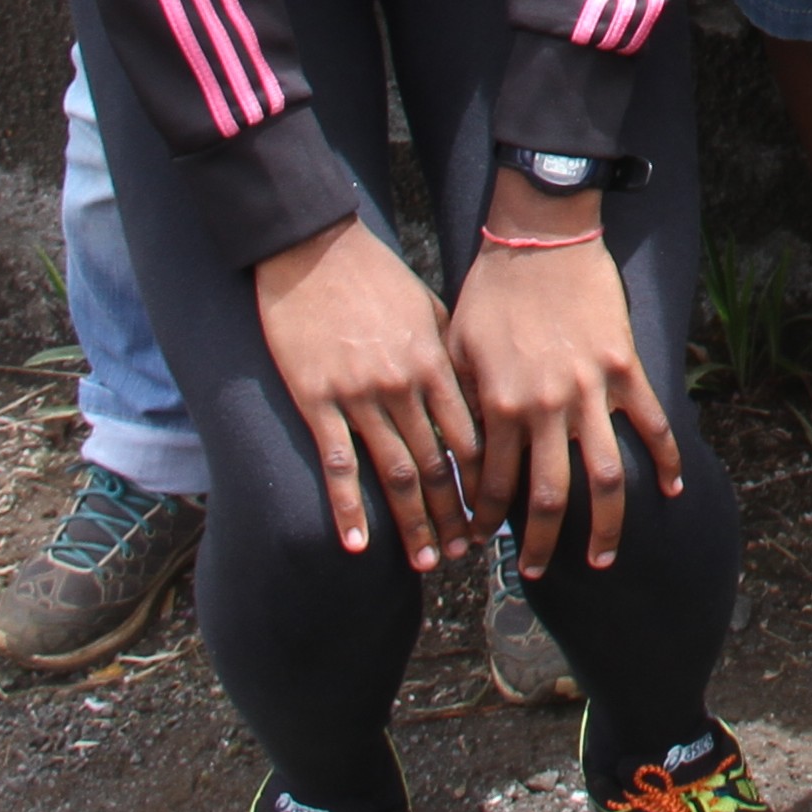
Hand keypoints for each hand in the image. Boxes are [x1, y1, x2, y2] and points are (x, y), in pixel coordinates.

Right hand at [252, 215, 480, 567]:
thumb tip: (477, 395)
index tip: (495, 514)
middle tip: (468, 554)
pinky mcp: (317, 400)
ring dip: (414, 522)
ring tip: (428, 561)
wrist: (315, 250)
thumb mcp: (429, 310)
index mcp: (436, 363)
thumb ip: (450, 357)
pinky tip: (357, 544)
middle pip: (438, 464)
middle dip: (455, 514)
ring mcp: (361, 395)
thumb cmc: (375, 277)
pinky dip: (348, 507)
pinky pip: (337, 463)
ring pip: (395, 473)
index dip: (484, 481)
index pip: (471, 436)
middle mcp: (405, 385)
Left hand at [447, 170, 684, 574]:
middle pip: (549, 498)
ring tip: (604, 558)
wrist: (541, 239)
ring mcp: (591, 391)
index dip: (483, 523)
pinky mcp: (625, 369)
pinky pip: (651, 424)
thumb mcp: (457, 349)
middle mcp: (546, 408)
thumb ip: (462, 405)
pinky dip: (666, 460)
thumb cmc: (490, 291)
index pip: (491, 485)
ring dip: (606, 525)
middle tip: (536, 574)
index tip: (478, 547)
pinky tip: (672, 491)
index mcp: (500, 405)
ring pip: (605, 476)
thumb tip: (456, 457)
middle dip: (541, 546)